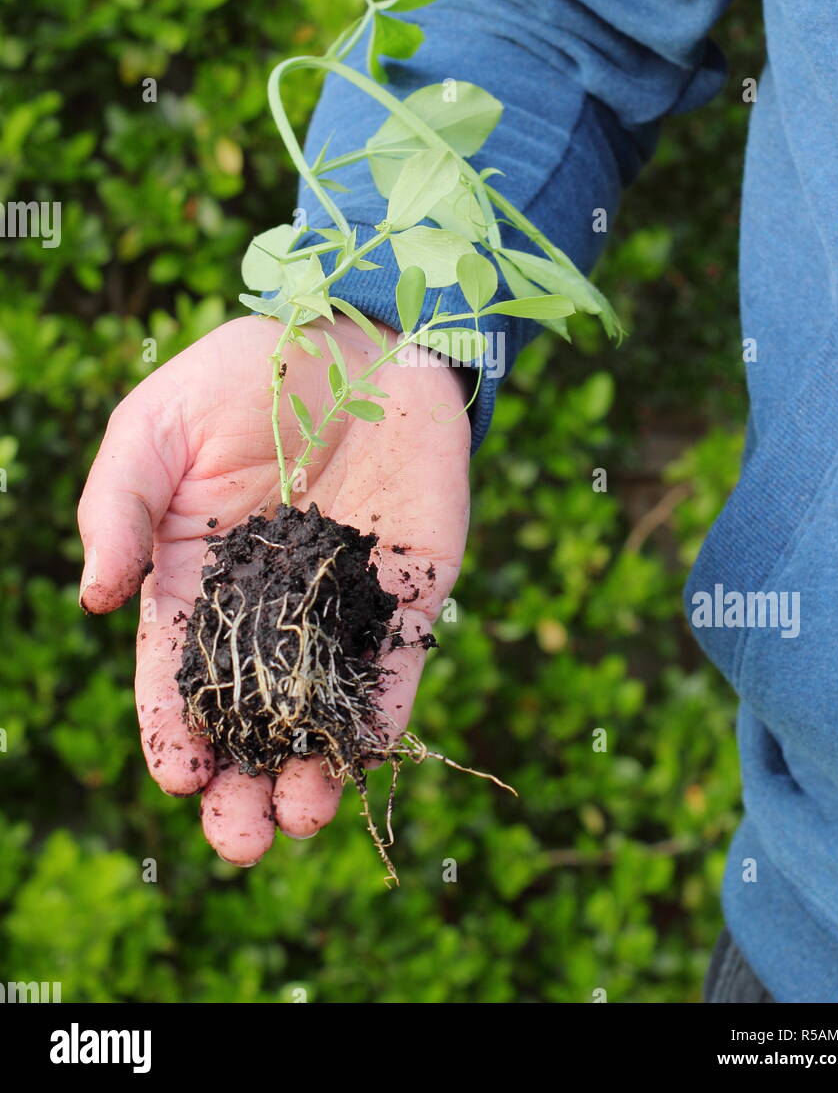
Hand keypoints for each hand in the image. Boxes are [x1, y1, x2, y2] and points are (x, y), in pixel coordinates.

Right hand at [77, 314, 470, 864]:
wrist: (359, 337)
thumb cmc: (246, 375)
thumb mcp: (159, 425)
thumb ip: (119, 505)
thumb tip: (92, 598)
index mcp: (194, 580)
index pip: (174, 676)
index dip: (174, 732)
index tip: (180, 777)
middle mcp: (265, 610)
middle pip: (248, 716)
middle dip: (241, 784)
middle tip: (241, 839)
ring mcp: (338, 607)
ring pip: (320, 711)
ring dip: (311, 772)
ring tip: (302, 819)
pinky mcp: (406, 594)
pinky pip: (394, 666)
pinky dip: (382, 715)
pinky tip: (367, 757)